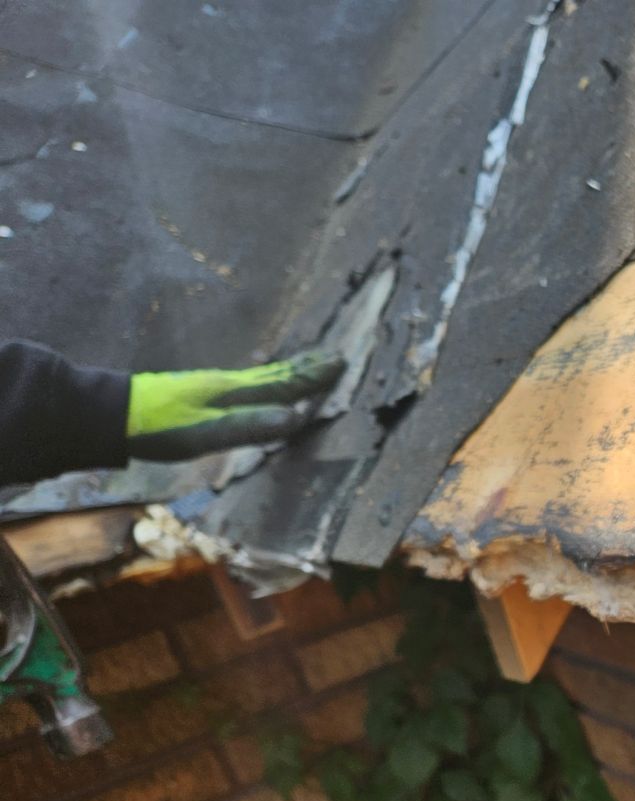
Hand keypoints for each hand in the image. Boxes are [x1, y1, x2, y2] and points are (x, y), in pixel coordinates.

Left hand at [125, 349, 344, 459]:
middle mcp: (231, 384)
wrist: (112, 414)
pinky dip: (267, 375)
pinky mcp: (204, 391)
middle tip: (336, 355)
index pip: (286, 383)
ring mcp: (217, 385)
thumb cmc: (160, 428)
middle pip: (279, 373)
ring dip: (291, 368)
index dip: (315, 377)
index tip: (343, 362)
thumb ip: (252, 425)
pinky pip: (249, 379)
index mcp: (237, 392)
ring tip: (308, 362)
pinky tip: (261, 375)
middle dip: (309, 366)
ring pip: (264, 375)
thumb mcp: (207, 433)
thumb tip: (298, 417)